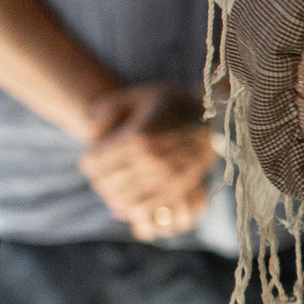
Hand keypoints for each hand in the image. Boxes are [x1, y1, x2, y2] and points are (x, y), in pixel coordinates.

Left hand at [80, 86, 217, 239]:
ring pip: (123, 200)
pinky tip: (131, 197)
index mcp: (137, 136)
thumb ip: (107, 106)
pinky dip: (132, 208)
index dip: (88, 160)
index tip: (92, 155)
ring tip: (115, 184)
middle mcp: (151, 160)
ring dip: (113, 195)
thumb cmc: (171, 103)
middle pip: (106, 183)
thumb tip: (91, 126)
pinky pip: (146, 209)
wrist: (215, 115)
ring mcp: (166, 178)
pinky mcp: (178, 191)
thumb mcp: (137, 94)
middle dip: (98, 179)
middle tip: (101, 172)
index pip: (94, 162)